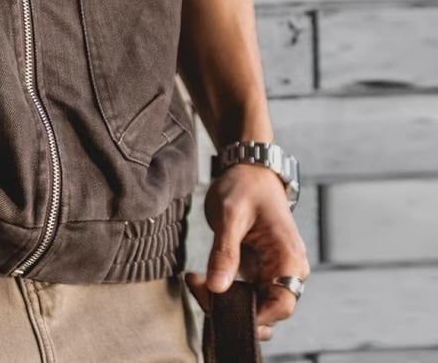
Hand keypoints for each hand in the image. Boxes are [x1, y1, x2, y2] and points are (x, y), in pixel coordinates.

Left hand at [184, 163, 310, 343]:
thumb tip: (217, 288)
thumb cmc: (244, 186)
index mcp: (289, 259)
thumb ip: (224, 252)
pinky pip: (246, 292)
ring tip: (196, 280)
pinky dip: (224, 291)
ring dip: (224, 300)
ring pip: (254, 304)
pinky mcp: (260, 269)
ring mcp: (274, 271)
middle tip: (198, 286)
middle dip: (231, 308)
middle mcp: (288, 271)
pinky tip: (201, 278)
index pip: (281, 307)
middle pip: (266, 311)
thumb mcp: (230, 215)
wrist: (249, 168)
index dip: (253, 315)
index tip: (218, 304)